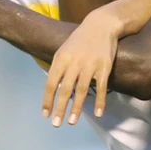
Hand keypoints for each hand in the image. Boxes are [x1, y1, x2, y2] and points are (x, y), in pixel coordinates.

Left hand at [42, 8, 123, 126]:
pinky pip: (102, 87)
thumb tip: (54, 90)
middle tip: (56, 124)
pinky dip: (100, 101)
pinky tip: (98, 113)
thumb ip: (59, 68)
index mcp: (61, 58)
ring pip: (82, 90)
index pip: (51, 83)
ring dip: (77, 108)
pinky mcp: (105, 67)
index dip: (47, 99)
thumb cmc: (80, 40)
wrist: (101, 25)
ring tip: (72, 122)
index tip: (45, 114)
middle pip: (65, 89)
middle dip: (60, 108)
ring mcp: (90, 65)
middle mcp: (75, 62)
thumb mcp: (64, 50)